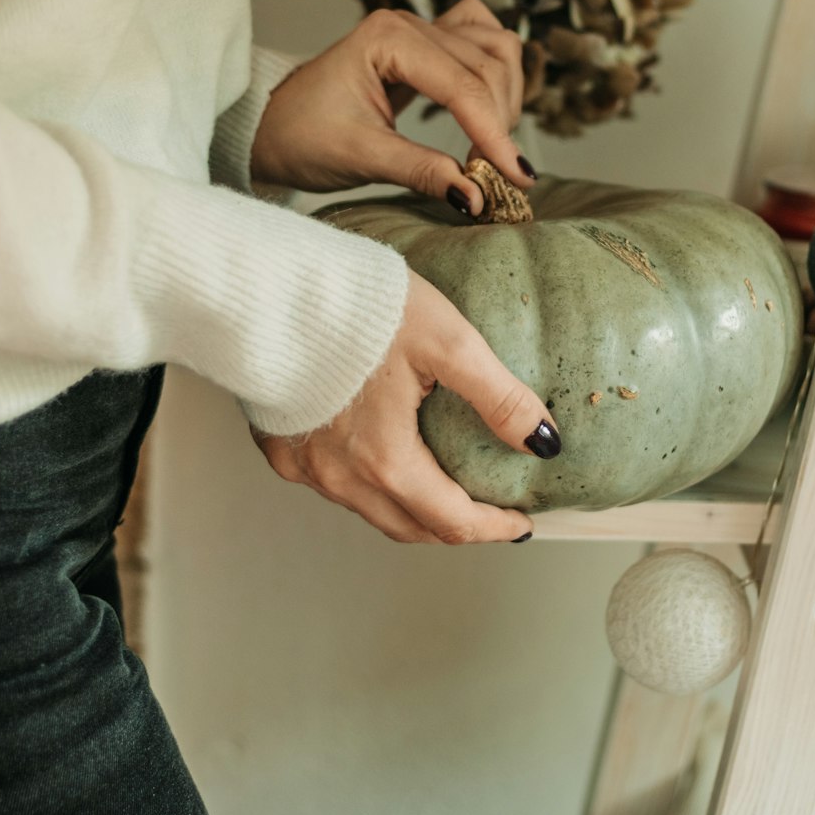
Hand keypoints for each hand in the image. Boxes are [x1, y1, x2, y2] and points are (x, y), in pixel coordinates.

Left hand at [250, 0, 535, 215]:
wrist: (271, 127)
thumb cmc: (301, 137)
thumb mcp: (360, 158)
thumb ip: (421, 172)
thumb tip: (478, 196)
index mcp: (387, 38)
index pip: (463, 86)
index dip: (494, 135)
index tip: (515, 179)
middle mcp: (409, 23)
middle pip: (488, 66)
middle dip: (500, 123)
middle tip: (495, 178)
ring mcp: (421, 29)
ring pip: (496, 49)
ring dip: (506, 97)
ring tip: (490, 148)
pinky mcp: (428, 45)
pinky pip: (484, 44)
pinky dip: (497, 76)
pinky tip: (488, 112)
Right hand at [250, 271, 559, 543]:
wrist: (269, 286)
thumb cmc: (357, 308)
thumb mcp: (448, 341)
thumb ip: (499, 397)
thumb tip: (544, 441)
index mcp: (385, 462)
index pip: (451, 522)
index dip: (494, 528)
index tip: (520, 522)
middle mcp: (340, 478)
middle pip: (410, 527)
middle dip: (455, 526)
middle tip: (490, 511)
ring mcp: (304, 468)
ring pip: (369, 509)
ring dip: (411, 507)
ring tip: (443, 484)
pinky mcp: (279, 447)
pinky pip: (332, 484)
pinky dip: (367, 484)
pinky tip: (381, 455)